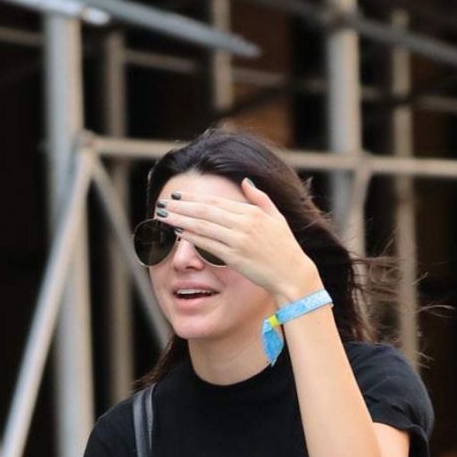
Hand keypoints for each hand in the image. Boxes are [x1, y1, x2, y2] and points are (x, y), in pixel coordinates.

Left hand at [158, 179, 318, 305]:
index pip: (217, 201)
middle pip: (206, 211)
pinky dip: (192, 237)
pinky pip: (208, 245)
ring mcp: (238, 240)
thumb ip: (260, 198)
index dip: (195, 197)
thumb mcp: (276, 217)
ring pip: (204, 226)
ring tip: (164, 216)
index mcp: (252, 212)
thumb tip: (245, 182)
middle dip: (182, 206)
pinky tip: (179, 232)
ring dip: (181, 220)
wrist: (293, 274)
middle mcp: (243, 223)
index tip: (178, 195)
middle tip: (163, 203)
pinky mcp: (235, 257)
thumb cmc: (285, 248)